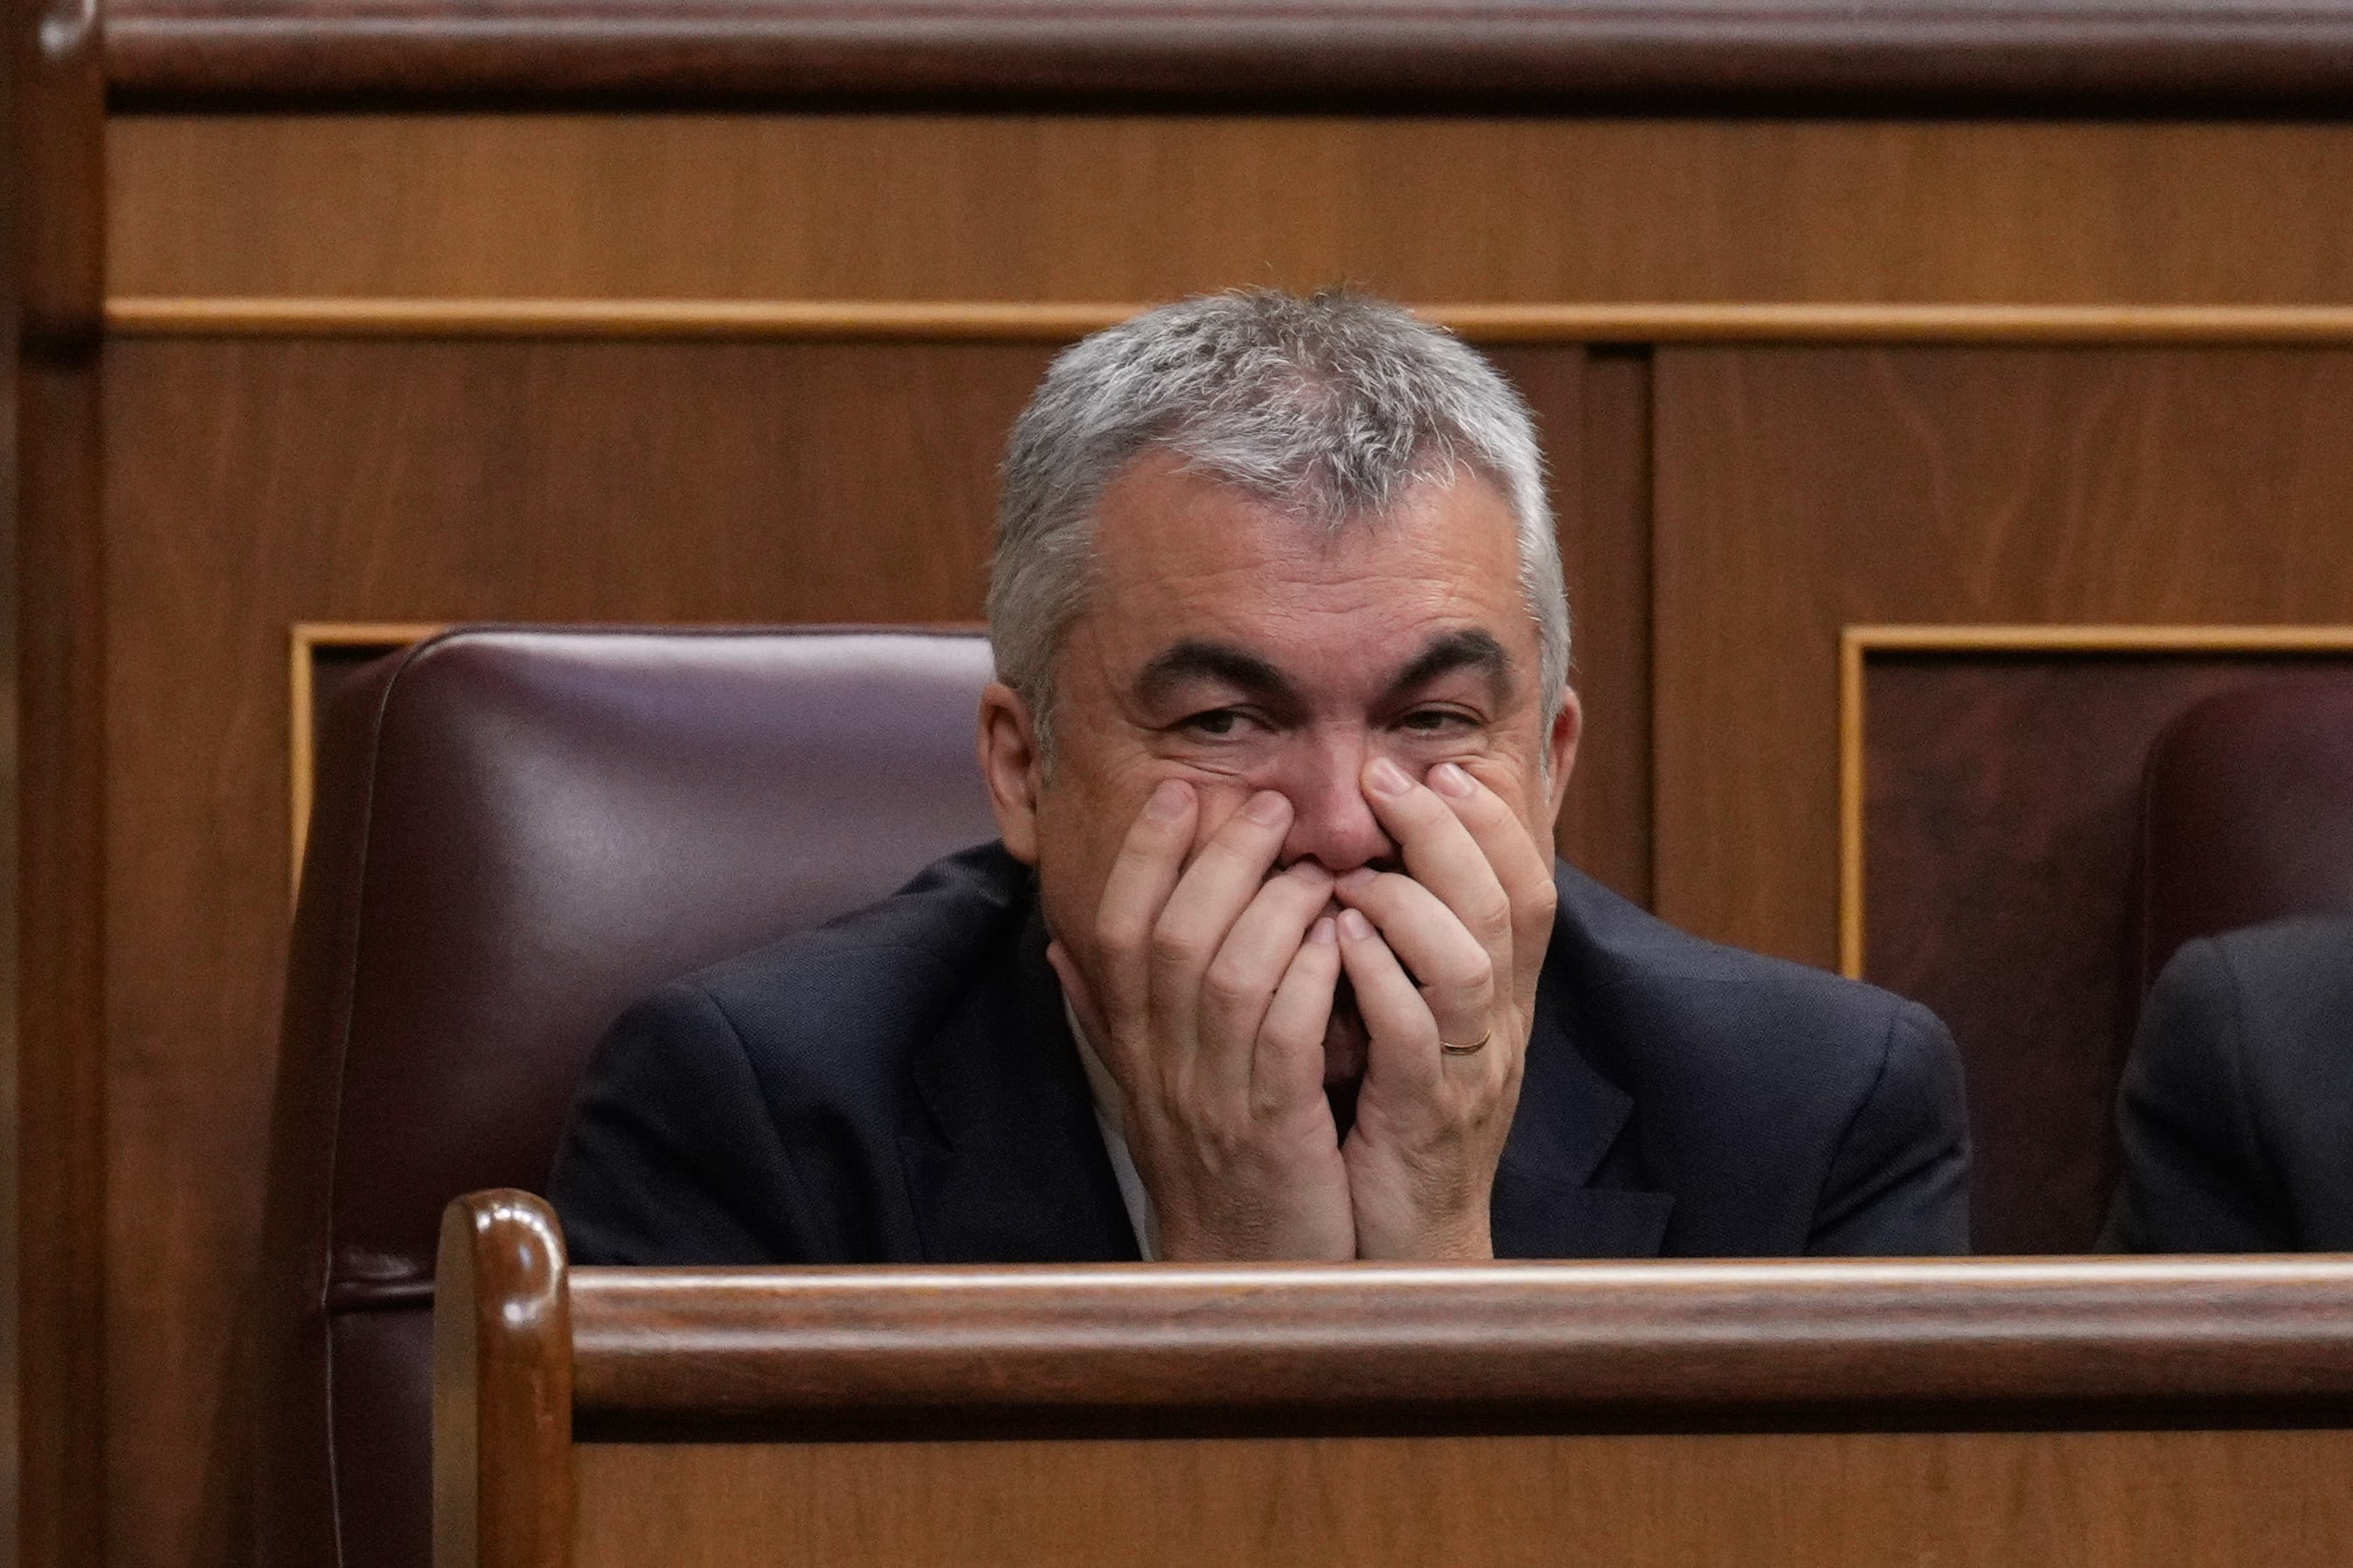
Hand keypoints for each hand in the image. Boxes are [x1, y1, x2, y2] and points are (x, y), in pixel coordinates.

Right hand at [1048, 779, 1355, 1259]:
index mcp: (1133, 1047)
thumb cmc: (1215, 1168)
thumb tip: (1059, 945)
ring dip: (1273, 908)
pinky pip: (1284, 1038)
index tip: (1177, 792)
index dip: (1140, 855)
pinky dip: (1311, 978)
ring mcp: (1214, 1100)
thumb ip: (1106, 1016)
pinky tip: (1339, 939)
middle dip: (1216, 859)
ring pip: (1226, 976)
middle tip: (1266, 805)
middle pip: (1169, 937)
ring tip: (1315, 866)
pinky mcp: (1274, 1133)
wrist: (1249, 1284)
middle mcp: (1162, 1067)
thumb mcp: (1148, 1088)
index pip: (1113, 932)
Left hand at [1331, 757, 1558, 1258]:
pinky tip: (1335, 942)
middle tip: (1385, 780)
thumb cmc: (1389, 1125)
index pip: (1528, 887)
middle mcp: (1498, 1027)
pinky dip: (1378, 979)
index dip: (1495, 823)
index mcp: (1498, 999)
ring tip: (1347, 873)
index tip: (1443, 768)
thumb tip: (1372, 861)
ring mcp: (1468, 1074)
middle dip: (1450, 833)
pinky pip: (1417, 1037)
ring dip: (1408, 902)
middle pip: (1505, 906)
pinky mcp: (1426, 1119)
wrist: (1401, 1251)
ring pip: (1470, 962)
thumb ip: (1401, 949)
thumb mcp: (1408, 1026)